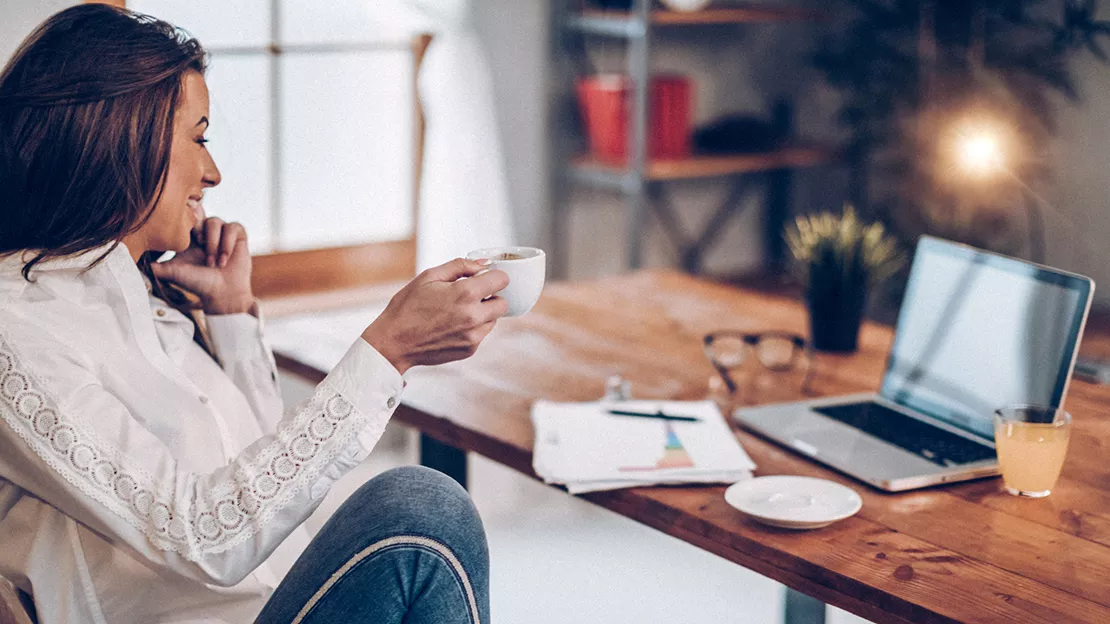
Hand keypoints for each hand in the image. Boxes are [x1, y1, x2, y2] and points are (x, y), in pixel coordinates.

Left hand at [150, 217, 254, 314]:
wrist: (222, 294)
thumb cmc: (198, 284)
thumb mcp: (173, 272)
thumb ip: (155, 265)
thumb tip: (132, 263)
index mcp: (190, 237)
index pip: (185, 215)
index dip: (185, 216)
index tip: (185, 229)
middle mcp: (206, 232)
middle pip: (200, 211)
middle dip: (198, 225)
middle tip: (199, 241)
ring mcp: (222, 233)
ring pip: (216, 221)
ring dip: (213, 243)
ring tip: (213, 262)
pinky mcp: (238, 236)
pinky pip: (233, 227)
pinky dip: (227, 243)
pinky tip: (224, 259)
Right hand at [361, 258, 509, 373]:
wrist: (393, 342)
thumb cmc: (408, 306)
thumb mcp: (429, 276)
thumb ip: (460, 266)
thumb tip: (483, 263)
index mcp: (465, 294)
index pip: (502, 280)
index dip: (494, 276)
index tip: (484, 278)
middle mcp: (473, 317)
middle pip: (503, 303)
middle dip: (491, 296)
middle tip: (471, 296)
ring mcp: (473, 336)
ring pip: (494, 320)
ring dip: (483, 313)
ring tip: (457, 312)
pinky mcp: (470, 350)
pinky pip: (481, 334)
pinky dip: (473, 328)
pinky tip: (452, 326)